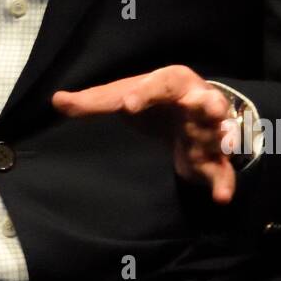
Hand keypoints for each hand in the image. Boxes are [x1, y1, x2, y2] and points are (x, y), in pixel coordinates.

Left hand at [52, 64, 239, 203]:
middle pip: (207, 101)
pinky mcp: (213, 159)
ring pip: (220, 134)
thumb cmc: (152, 98)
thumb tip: (56, 101)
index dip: (146, 93)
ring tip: (224, 145)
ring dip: (222, 139)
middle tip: (208, 108)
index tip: (128, 105)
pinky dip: (224, 183)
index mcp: (172, 82)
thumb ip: (93, 102)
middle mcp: (197, 103)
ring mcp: (209, 131)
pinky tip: (221, 198)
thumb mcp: (124, 96)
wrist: (188, 109)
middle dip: (209, 105)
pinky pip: (222, 170)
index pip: (161, 83)